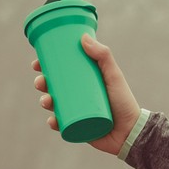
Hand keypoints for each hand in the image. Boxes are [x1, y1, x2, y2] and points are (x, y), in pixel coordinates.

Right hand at [30, 30, 142, 155]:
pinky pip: (61, 126)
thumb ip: (103, 56)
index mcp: (84, 81)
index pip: (61, 72)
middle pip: (53, 88)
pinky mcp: (77, 129)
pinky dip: (54, 123)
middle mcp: (77, 96)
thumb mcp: (113, 76)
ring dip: (45, 102)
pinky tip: (52, 120)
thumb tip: (83, 38)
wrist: (132, 131)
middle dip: (42, 84)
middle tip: (40, 82)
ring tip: (47, 101)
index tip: (37, 63)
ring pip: (54, 106)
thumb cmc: (124, 101)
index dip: (46, 67)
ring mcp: (76, 113)